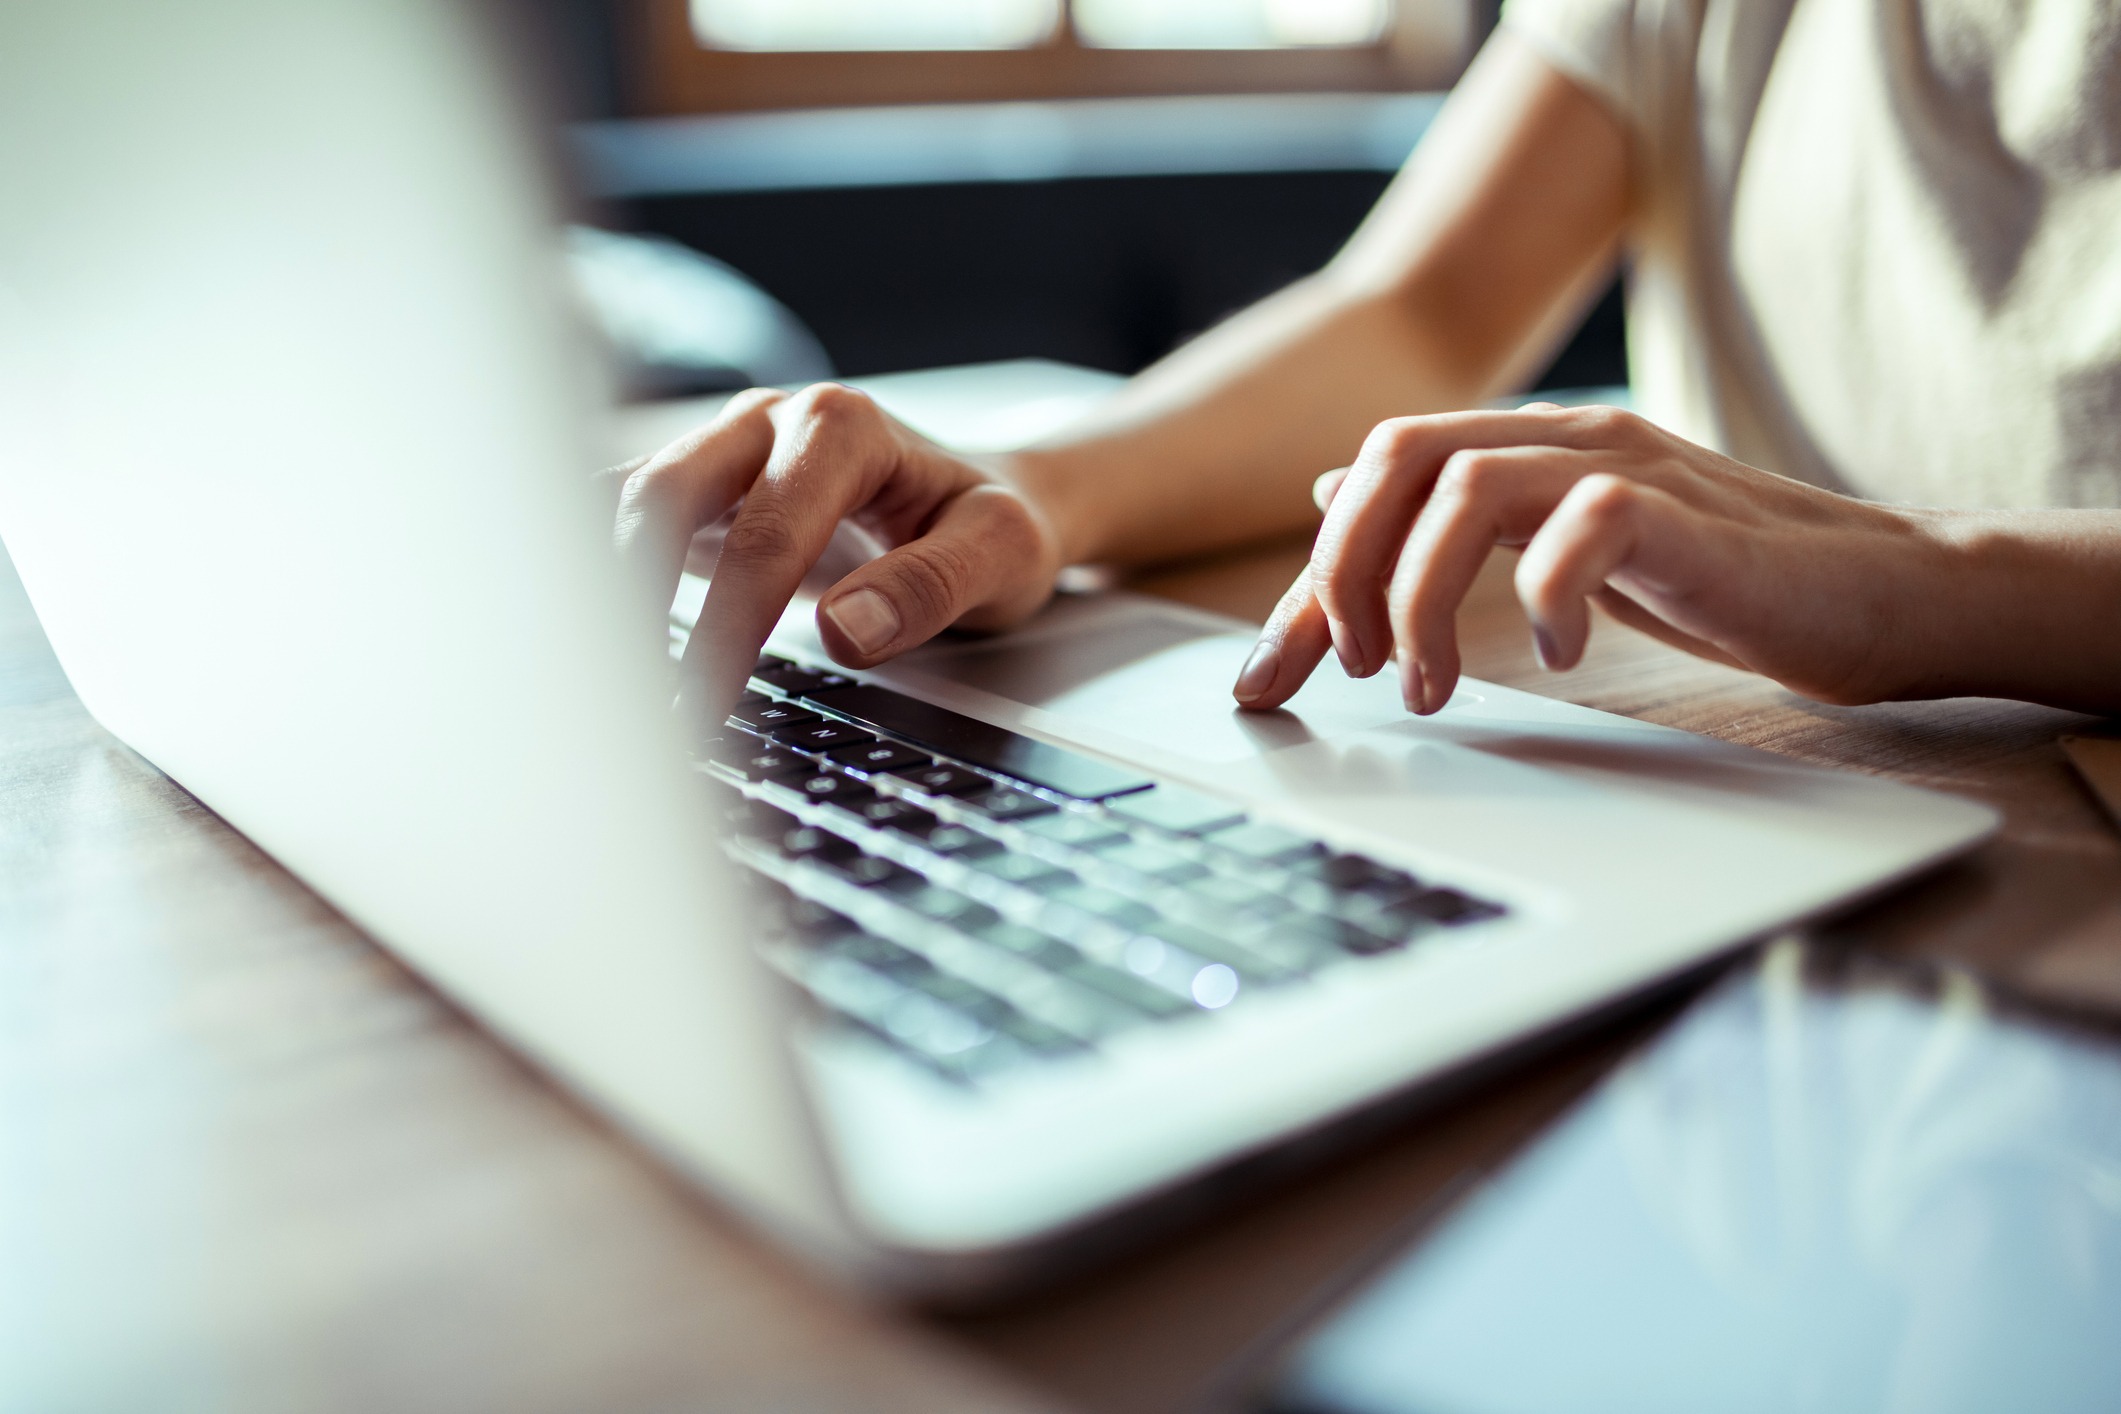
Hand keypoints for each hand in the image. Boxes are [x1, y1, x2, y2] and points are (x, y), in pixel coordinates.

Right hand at [612, 384, 1063, 733]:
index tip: (701, 707)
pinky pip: (627, 519)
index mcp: (841, 428)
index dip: (727, 629)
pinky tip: (580, 644)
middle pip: (663, 496)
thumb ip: (931, 585)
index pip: (767, 537)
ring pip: (627, 502)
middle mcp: (768, 422)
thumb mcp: (1003, 553)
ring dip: (597, 586)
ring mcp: (725, 448)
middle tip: (617, 701)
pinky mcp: (701, 485)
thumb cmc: (996, 524)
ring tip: (582, 679)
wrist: (991, 495)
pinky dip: (598, 576)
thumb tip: (846, 631)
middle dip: (628, 599)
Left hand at [1231, 404, 1953, 712]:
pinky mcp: (1690, 518)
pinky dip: (1546, 597)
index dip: (1306, 577)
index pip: (1376, 475)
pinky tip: (1560, 657)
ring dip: (1421, 596)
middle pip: (1399, 456)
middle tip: (1355, 669)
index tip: (1268, 680)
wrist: (1887, 594)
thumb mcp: (1563, 548)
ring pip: (1468, 486)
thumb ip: (1460, 517)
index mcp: (1527, 449)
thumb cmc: (1727, 584)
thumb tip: (1338, 484)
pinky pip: (1586, 526)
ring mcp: (1629, 469)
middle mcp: (1567, 441)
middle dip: (1344, 570)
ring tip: (1427, 686)